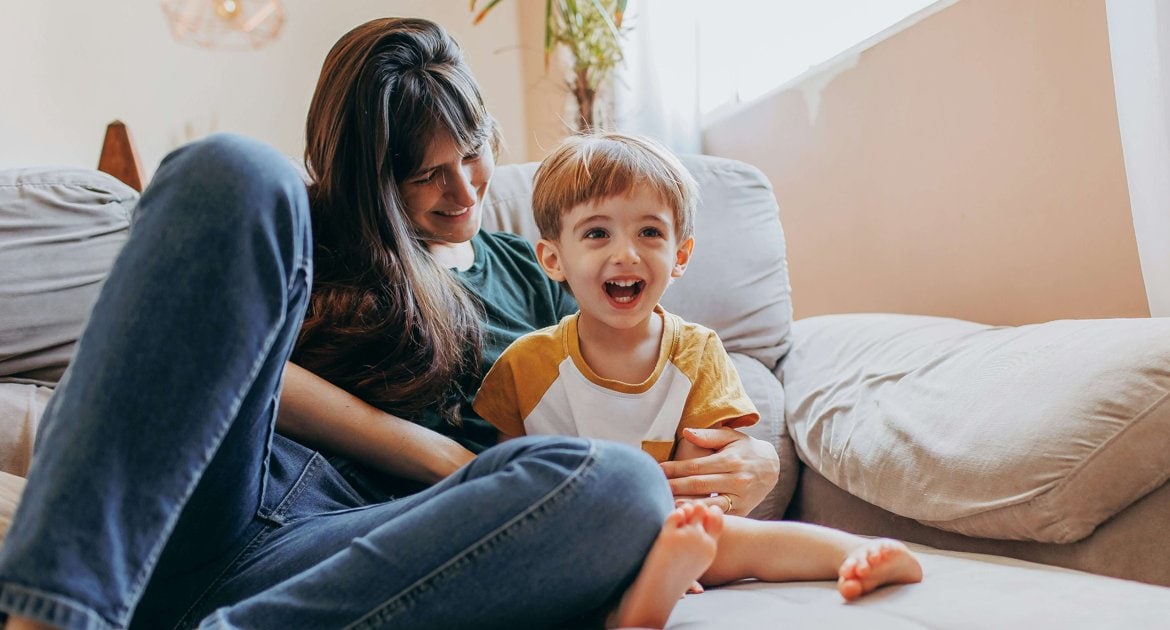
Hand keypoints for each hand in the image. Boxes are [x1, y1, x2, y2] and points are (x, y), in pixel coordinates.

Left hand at [660, 427, 779, 515]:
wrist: (773, 467)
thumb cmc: (746, 449)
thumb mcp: (732, 437)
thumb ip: (709, 436)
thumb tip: (686, 432)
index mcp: (730, 460)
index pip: (696, 466)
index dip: (675, 469)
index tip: (657, 470)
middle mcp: (736, 479)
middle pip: (698, 485)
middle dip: (674, 486)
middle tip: (654, 487)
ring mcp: (740, 497)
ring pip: (708, 503)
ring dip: (686, 505)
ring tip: (666, 504)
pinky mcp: (742, 510)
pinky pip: (719, 514)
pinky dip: (703, 515)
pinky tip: (688, 515)